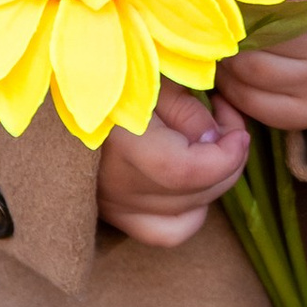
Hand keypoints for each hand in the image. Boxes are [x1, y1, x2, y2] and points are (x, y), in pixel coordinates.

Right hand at [96, 81, 250, 249]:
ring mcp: (114, 205)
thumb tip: (215, 141)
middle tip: (227, 124)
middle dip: (228, 161)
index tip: (237, 128)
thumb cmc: (109, 74)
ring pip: (186, 217)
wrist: (69, 93)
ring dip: (213, 185)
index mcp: (121, 145)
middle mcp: (116, 186)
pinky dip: (191, 212)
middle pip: (195, 194)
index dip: (226, 155)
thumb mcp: (151, 77)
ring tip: (211, 149)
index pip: (187, 172)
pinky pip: (166, 232)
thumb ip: (187, 110)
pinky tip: (195, 183)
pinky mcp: (115, 214)